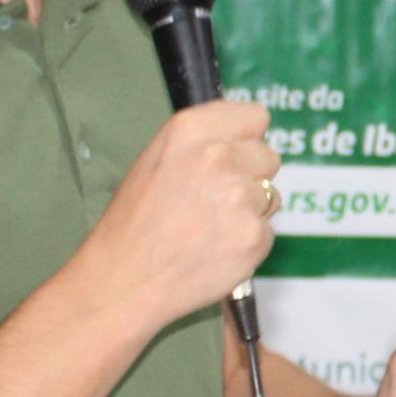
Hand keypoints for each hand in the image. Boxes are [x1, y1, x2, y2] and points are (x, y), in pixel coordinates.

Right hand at [82, 101, 277, 323]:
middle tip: (215, 201)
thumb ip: (202, 143)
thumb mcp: (155, 160)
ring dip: (250, 211)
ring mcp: (240, 197)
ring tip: (208, 228)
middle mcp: (219, 156)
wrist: (124, 280)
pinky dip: (247, 243)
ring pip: (271, 196)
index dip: (247, 139)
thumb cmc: (133, 223)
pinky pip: (266, 232)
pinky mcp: (254, 236)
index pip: (255, 116)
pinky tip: (215, 250)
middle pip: (269, 156)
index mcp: (190, 130)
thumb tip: (243, 138)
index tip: (236, 155)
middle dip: (250, 176)